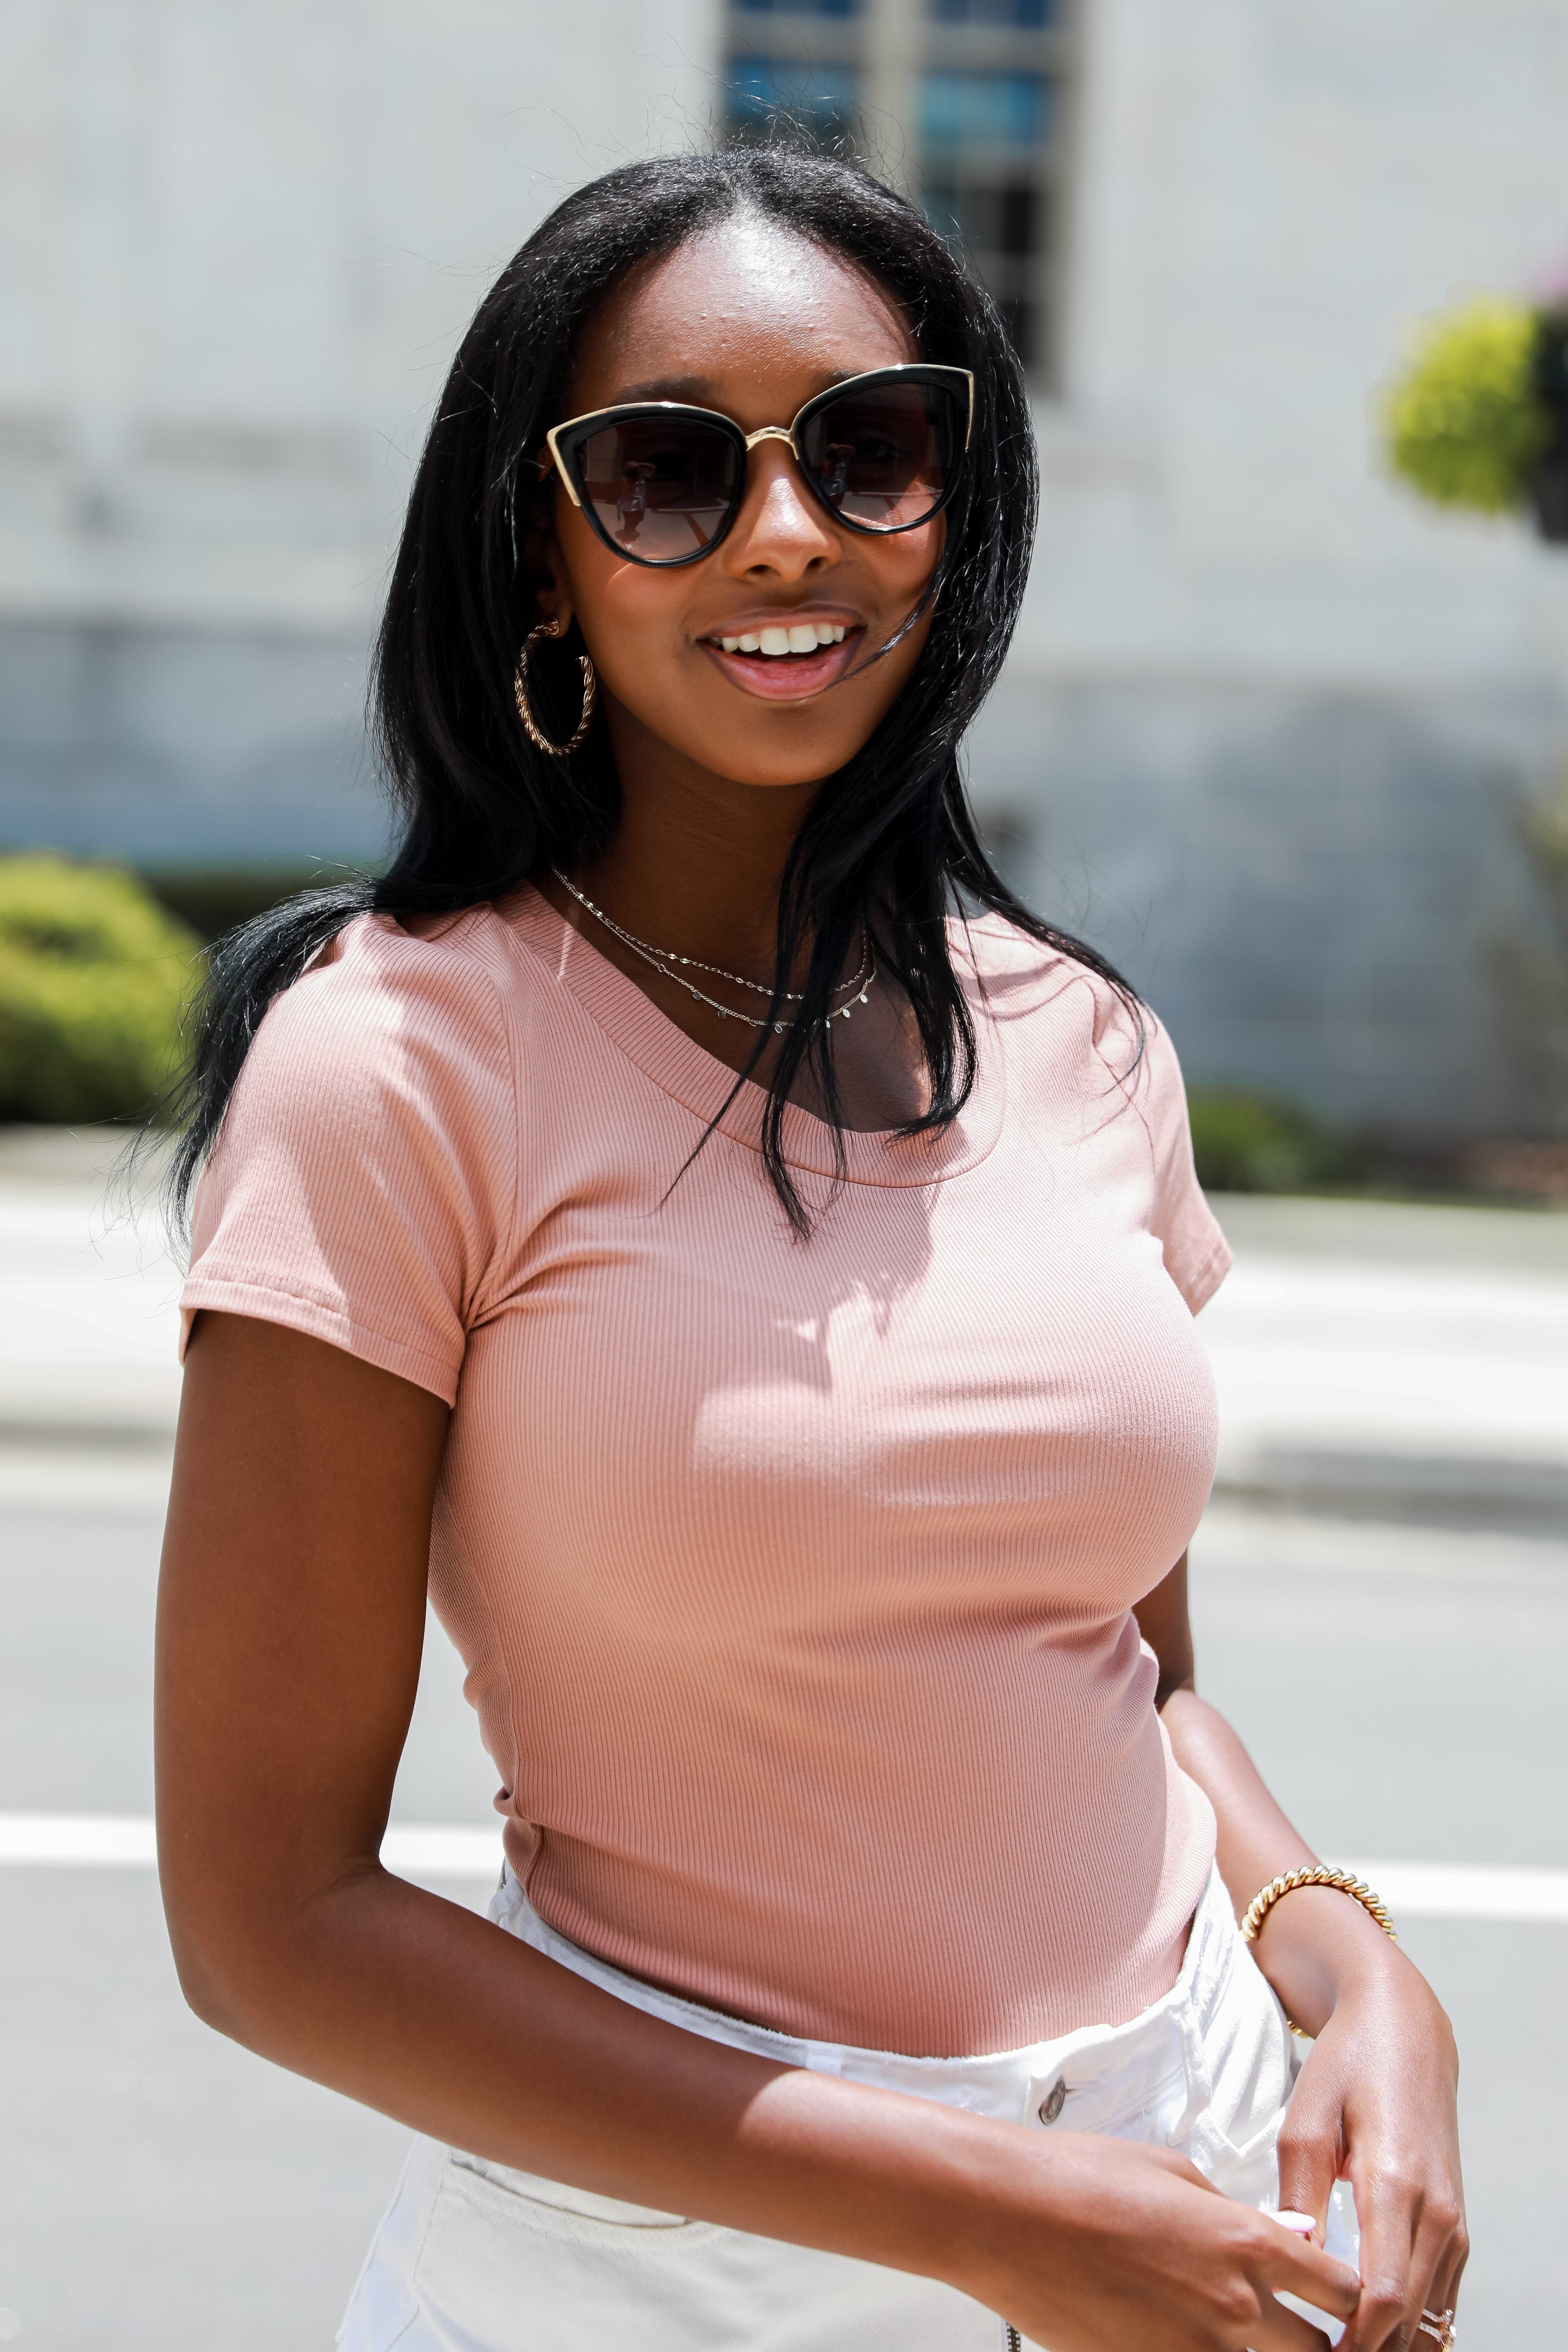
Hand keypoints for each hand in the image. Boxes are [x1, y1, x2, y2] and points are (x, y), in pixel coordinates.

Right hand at [960, 2131, 1359, 2351]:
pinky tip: (1183, 2336)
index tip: (1346, 2297)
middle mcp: (1233, 2306)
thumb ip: (1240, 2215)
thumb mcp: (1173, 2172)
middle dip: (1322, 2346)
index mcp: (1243, 2241)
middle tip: (1310, 2335)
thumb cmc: (1080, 2177)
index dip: (1352, 2296)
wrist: (1005, 2215)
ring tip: (1245, 2336)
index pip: (1342, 2288)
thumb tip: (1293, 2243)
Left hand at [1276, 1955, 1466, 2350]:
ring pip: (1430, 2318)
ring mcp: (1454, 2224)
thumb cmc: (1345, 2071)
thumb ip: (1300, 2196)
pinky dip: (1409, 2324)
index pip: (1382, 2295)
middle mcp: (1436, 2213)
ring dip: (1388, 2342)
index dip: (1350, 2340)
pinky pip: (1440, 2298)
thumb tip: (1293, 2260)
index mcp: (1394, 2185)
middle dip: (1365, 2349)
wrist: (1405, 2033)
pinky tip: (1367, 2330)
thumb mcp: (1305, 2122)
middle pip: (1408, 2320)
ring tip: (1334, 2345)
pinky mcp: (1458, 2228)